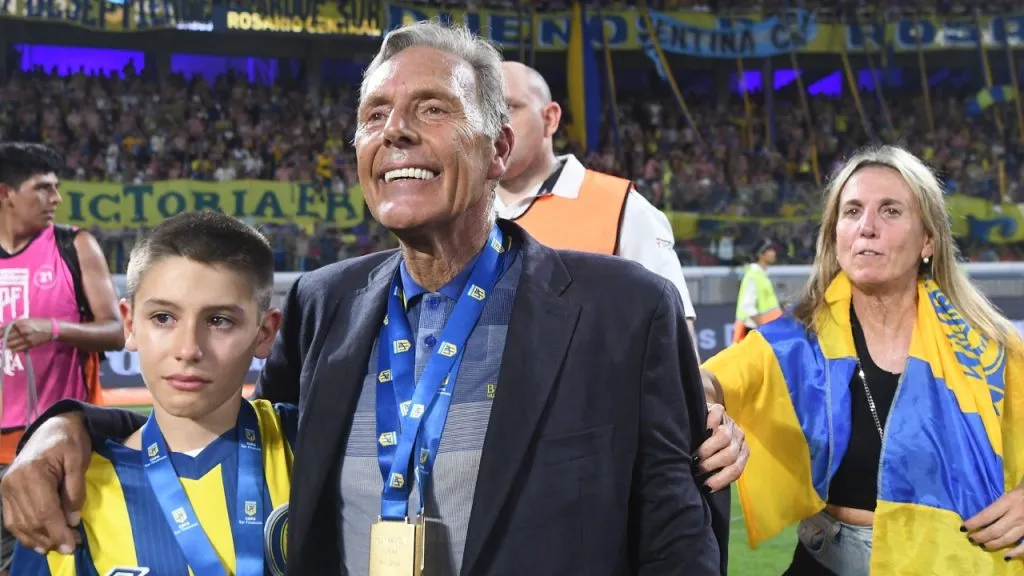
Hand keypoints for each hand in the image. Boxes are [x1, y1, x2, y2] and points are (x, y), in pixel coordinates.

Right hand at [1, 412, 90, 553]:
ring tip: (58, 546)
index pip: (44, 511)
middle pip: (31, 520)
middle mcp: (14, 482)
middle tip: (71, 546)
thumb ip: (75, 491)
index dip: (57, 531)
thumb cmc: (69, 441)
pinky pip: (12, 519)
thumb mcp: (79, 460)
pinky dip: (25, 533)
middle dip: (51, 538)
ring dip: (38, 539)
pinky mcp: (6, 491)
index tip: (72, 545)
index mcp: (33, 473)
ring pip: (20, 524)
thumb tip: (72, 520)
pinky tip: (39, 541)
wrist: (53, 427)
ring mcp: (7, 487)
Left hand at [2, 318, 55, 352]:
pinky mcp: (30, 344)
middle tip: (2, 341)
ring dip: (7, 345)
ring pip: (11, 344)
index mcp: (20, 323)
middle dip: (3, 340)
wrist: (52, 328)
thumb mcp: (26, 320)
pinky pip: (18, 349)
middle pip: (6, 338)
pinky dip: (13, 349)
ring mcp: (26, 338)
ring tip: (7, 345)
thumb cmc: (38, 323)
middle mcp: (22, 331)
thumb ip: (14, 325)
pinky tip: (13, 348)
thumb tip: (2, 330)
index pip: (4, 330)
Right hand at [693, 403, 747, 492]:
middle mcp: (739, 439)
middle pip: (730, 455)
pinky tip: (697, 432)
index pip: (735, 470)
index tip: (705, 486)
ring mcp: (730, 423)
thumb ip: (717, 470)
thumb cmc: (707, 445)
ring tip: (695, 455)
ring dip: (707, 449)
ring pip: (724, 437)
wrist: (703, 418)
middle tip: (695, 469)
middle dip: (711, 465)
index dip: (720, 480)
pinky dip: (708, 424)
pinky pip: (716, 417)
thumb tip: (705, 489)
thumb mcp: (715, 460)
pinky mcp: (720, 410)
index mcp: (741, 454)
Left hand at [963, 483, 1023, 559]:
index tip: (963, 528)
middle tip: (971, 539)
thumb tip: (986, 510)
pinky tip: (1006, 556)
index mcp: (1008, 502)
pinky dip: (1016, 553)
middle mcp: (1016, 515)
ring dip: (992, 544)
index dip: (973, 523)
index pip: (986, 516)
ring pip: (1007, 539)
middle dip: (980, 536)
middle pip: (994, 530)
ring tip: (982, 545)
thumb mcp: (1013, 488)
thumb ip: (1001, 499)